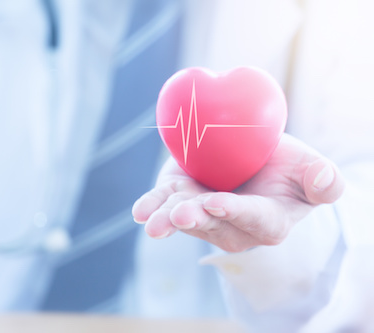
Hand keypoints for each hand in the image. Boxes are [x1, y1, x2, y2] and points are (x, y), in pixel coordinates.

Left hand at [132, 133, 344, 251]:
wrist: (253, 160)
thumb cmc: (286, 169)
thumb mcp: (309, 169)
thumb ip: (322, 180)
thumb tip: (327, 183)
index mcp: (268, 220)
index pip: (254, 219)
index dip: (236, 212)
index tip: (218, 203)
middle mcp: (232, 225)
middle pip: (213, 224)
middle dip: (196, 219)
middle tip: (182, 215)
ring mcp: (203, 214)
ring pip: (184, 217)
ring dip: (167, 218)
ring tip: (152, 221)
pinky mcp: (181, 199)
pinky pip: (164, 206)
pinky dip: (151, 207)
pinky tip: (140, 212)